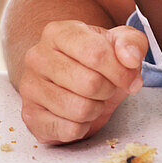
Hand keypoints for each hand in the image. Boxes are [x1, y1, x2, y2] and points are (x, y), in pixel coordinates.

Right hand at [17, 21, 147, 143]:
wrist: (74, 78)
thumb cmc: (97, 58)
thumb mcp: (120, 42)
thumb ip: (132, 42)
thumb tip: (130, 59)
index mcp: (58, 33)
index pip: (96, 53)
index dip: (121, 71)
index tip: (130, 78)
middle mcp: (37, 57)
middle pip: (90, 84)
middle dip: (109, 90)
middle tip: (109, 87)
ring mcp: (29, 87)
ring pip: (79, 109)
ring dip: (97, 108)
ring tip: (94, 99)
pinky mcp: (30, 115)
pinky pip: (68, 129)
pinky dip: (83, 126)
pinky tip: (80, 115)